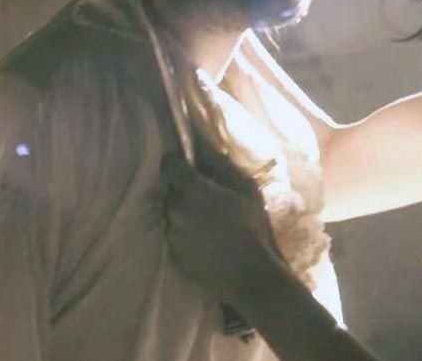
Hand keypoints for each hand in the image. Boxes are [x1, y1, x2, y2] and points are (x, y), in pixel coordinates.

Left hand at [163, 152, 293, 303]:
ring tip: (205, 220)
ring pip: (170, 213)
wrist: (250, 276)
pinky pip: (173, 234)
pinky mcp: (172, 253)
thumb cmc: (253, 228)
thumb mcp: (246, 189)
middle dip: (181, 189)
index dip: (177, 163)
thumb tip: (202, 145)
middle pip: (169, 190)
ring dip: (182, 211)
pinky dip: (183, 232)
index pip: (169, 165)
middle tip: (202, 195)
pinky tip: (203, 238)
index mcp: (192, 189)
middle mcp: (175, 209)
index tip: (188, 166)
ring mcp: (171, 233)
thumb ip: (221, 165)